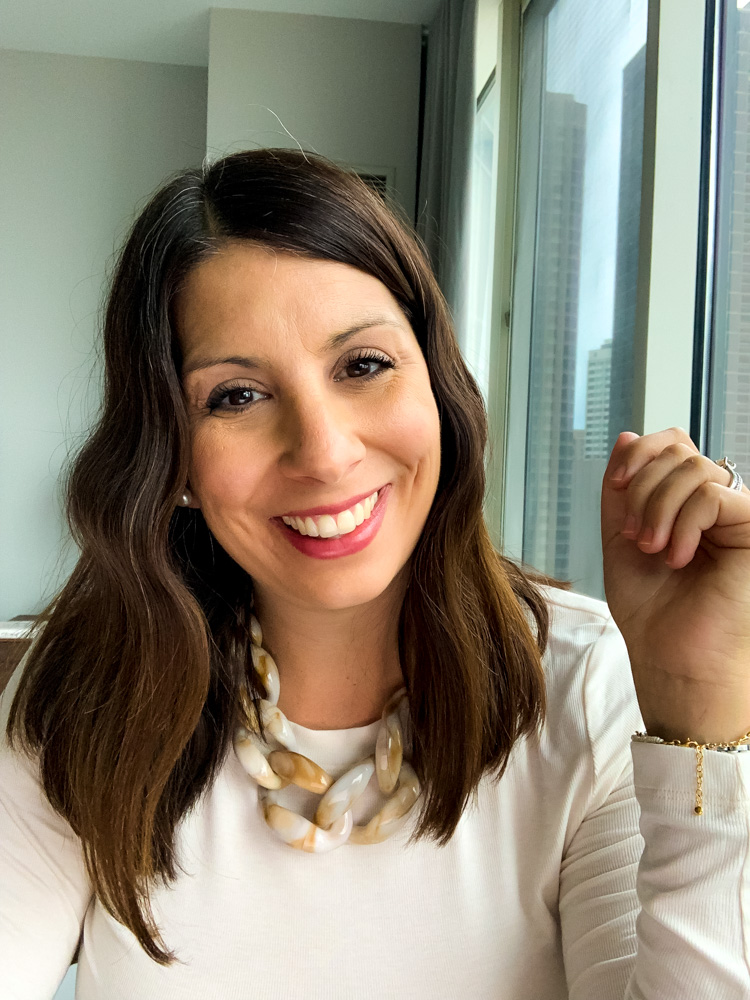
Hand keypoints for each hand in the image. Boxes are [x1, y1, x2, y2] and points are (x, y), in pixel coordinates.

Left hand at [601, 428, 749, 743]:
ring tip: (653, 549)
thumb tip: (626, 436)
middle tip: (637, 538)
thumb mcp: (620, 536)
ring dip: (659, 508)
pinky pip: (714, 494)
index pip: (673, 444)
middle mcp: (717, 503)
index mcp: (687, 502)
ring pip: (695, 469)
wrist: (671, 658)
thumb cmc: (650, 608)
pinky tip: (679, 556)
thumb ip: (622, 489)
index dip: (641, 452)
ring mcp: (737, 516)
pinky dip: (686, 522)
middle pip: (679, 452)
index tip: (619, 486)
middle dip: (643, 489)